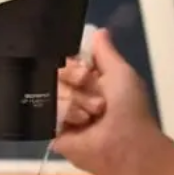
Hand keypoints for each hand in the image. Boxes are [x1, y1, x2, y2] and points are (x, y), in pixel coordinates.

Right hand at [55, 29, 158, 174]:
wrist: (125, 144)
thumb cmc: (129, 109)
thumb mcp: (121, 72)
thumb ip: (105, 52)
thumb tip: (98, 30)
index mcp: (88, 79)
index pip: (66, 59)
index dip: (74, 64)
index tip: (86, 72)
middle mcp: (72, 93)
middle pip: (54, 72)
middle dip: (75, 81)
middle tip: (94, 97)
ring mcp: (59, 111)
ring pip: (50, 90)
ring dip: (75, 101)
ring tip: (91, 116)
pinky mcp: (50, 129)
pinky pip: (44, 110)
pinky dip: (64, 113)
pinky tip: (78, 123)